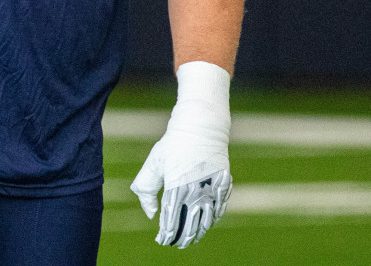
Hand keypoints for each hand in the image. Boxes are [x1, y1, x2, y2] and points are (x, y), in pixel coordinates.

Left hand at [131, 61, 231, 248]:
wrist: (201, 126)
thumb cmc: (173, 144)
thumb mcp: (154, 163)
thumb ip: (146, 188)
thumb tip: (151, 214)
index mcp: (176, 187)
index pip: (170, 219)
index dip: (166, 233)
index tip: (162, 240)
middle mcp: (195, 191)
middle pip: (189, 224)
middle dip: (182, 238)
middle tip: (176, 244)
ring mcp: (212, 188)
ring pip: (206, 219)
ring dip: (199, 232)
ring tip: (191, 239)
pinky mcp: (224, 184)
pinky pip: (219, 208)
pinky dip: (213, 218)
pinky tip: (207, 223)